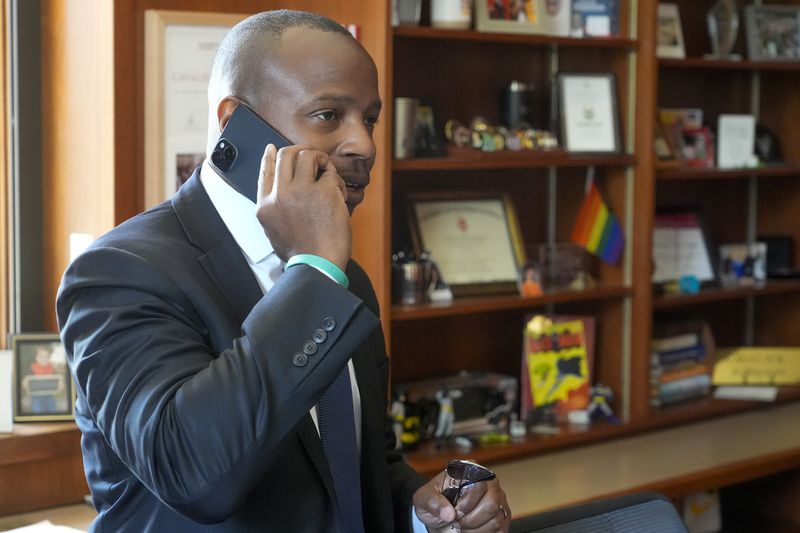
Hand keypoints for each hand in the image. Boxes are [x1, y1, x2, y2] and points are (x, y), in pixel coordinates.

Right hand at [256, 143, 351, 270]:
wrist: (317, 266)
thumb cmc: (301, 254)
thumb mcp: (274, 231)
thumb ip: (274, 208)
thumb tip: (279, 190)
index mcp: (266, 206)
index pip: (265, 170)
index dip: (269, 156)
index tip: (272, 149)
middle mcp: (280, 194)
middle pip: (286, 154)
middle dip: (301, 151)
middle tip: (312, 157)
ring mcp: (301, 191)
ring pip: (307, 155)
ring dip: (320, 160)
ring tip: (327, 172)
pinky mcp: (324, 191)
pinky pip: (330, 173)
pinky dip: (336, 180)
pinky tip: (339, 193)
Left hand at [413, 471, 510, 531]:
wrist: (438, 514)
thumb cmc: (434, 501)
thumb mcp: (424, 498)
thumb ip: (432, 502)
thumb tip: (449, 513)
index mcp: (470, 470)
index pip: (478, 484)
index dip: (466, 503)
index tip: (454, 512)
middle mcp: (489, 481)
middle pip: (491, 503)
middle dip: (471, 519)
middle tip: (458, 522)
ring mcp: (499, 498)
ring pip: (496, 519)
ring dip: (476, 529)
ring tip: (463, 527)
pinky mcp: (503, 515)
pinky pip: (501, 529)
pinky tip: (472, 531)